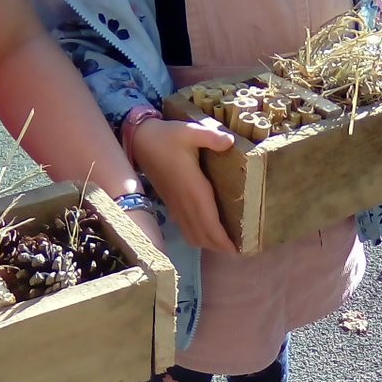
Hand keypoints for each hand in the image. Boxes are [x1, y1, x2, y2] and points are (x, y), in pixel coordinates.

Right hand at [131, 117, 236, 251]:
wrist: (141, 141)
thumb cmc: (167, 137)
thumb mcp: (189, 131)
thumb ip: (210, 136)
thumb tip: (229, 141)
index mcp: (194, 191)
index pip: (210, 225)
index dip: (223, 240)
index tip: (238, 249)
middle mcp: (185, 204)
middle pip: (204, 236)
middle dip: (221, 247)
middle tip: (241, 250)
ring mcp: (177, 207)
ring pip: (194, 236)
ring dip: (210, 244)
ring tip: (227, 246)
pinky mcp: (172, 205)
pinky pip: (186, 230)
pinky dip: (199, 237)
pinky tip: (208, 235)